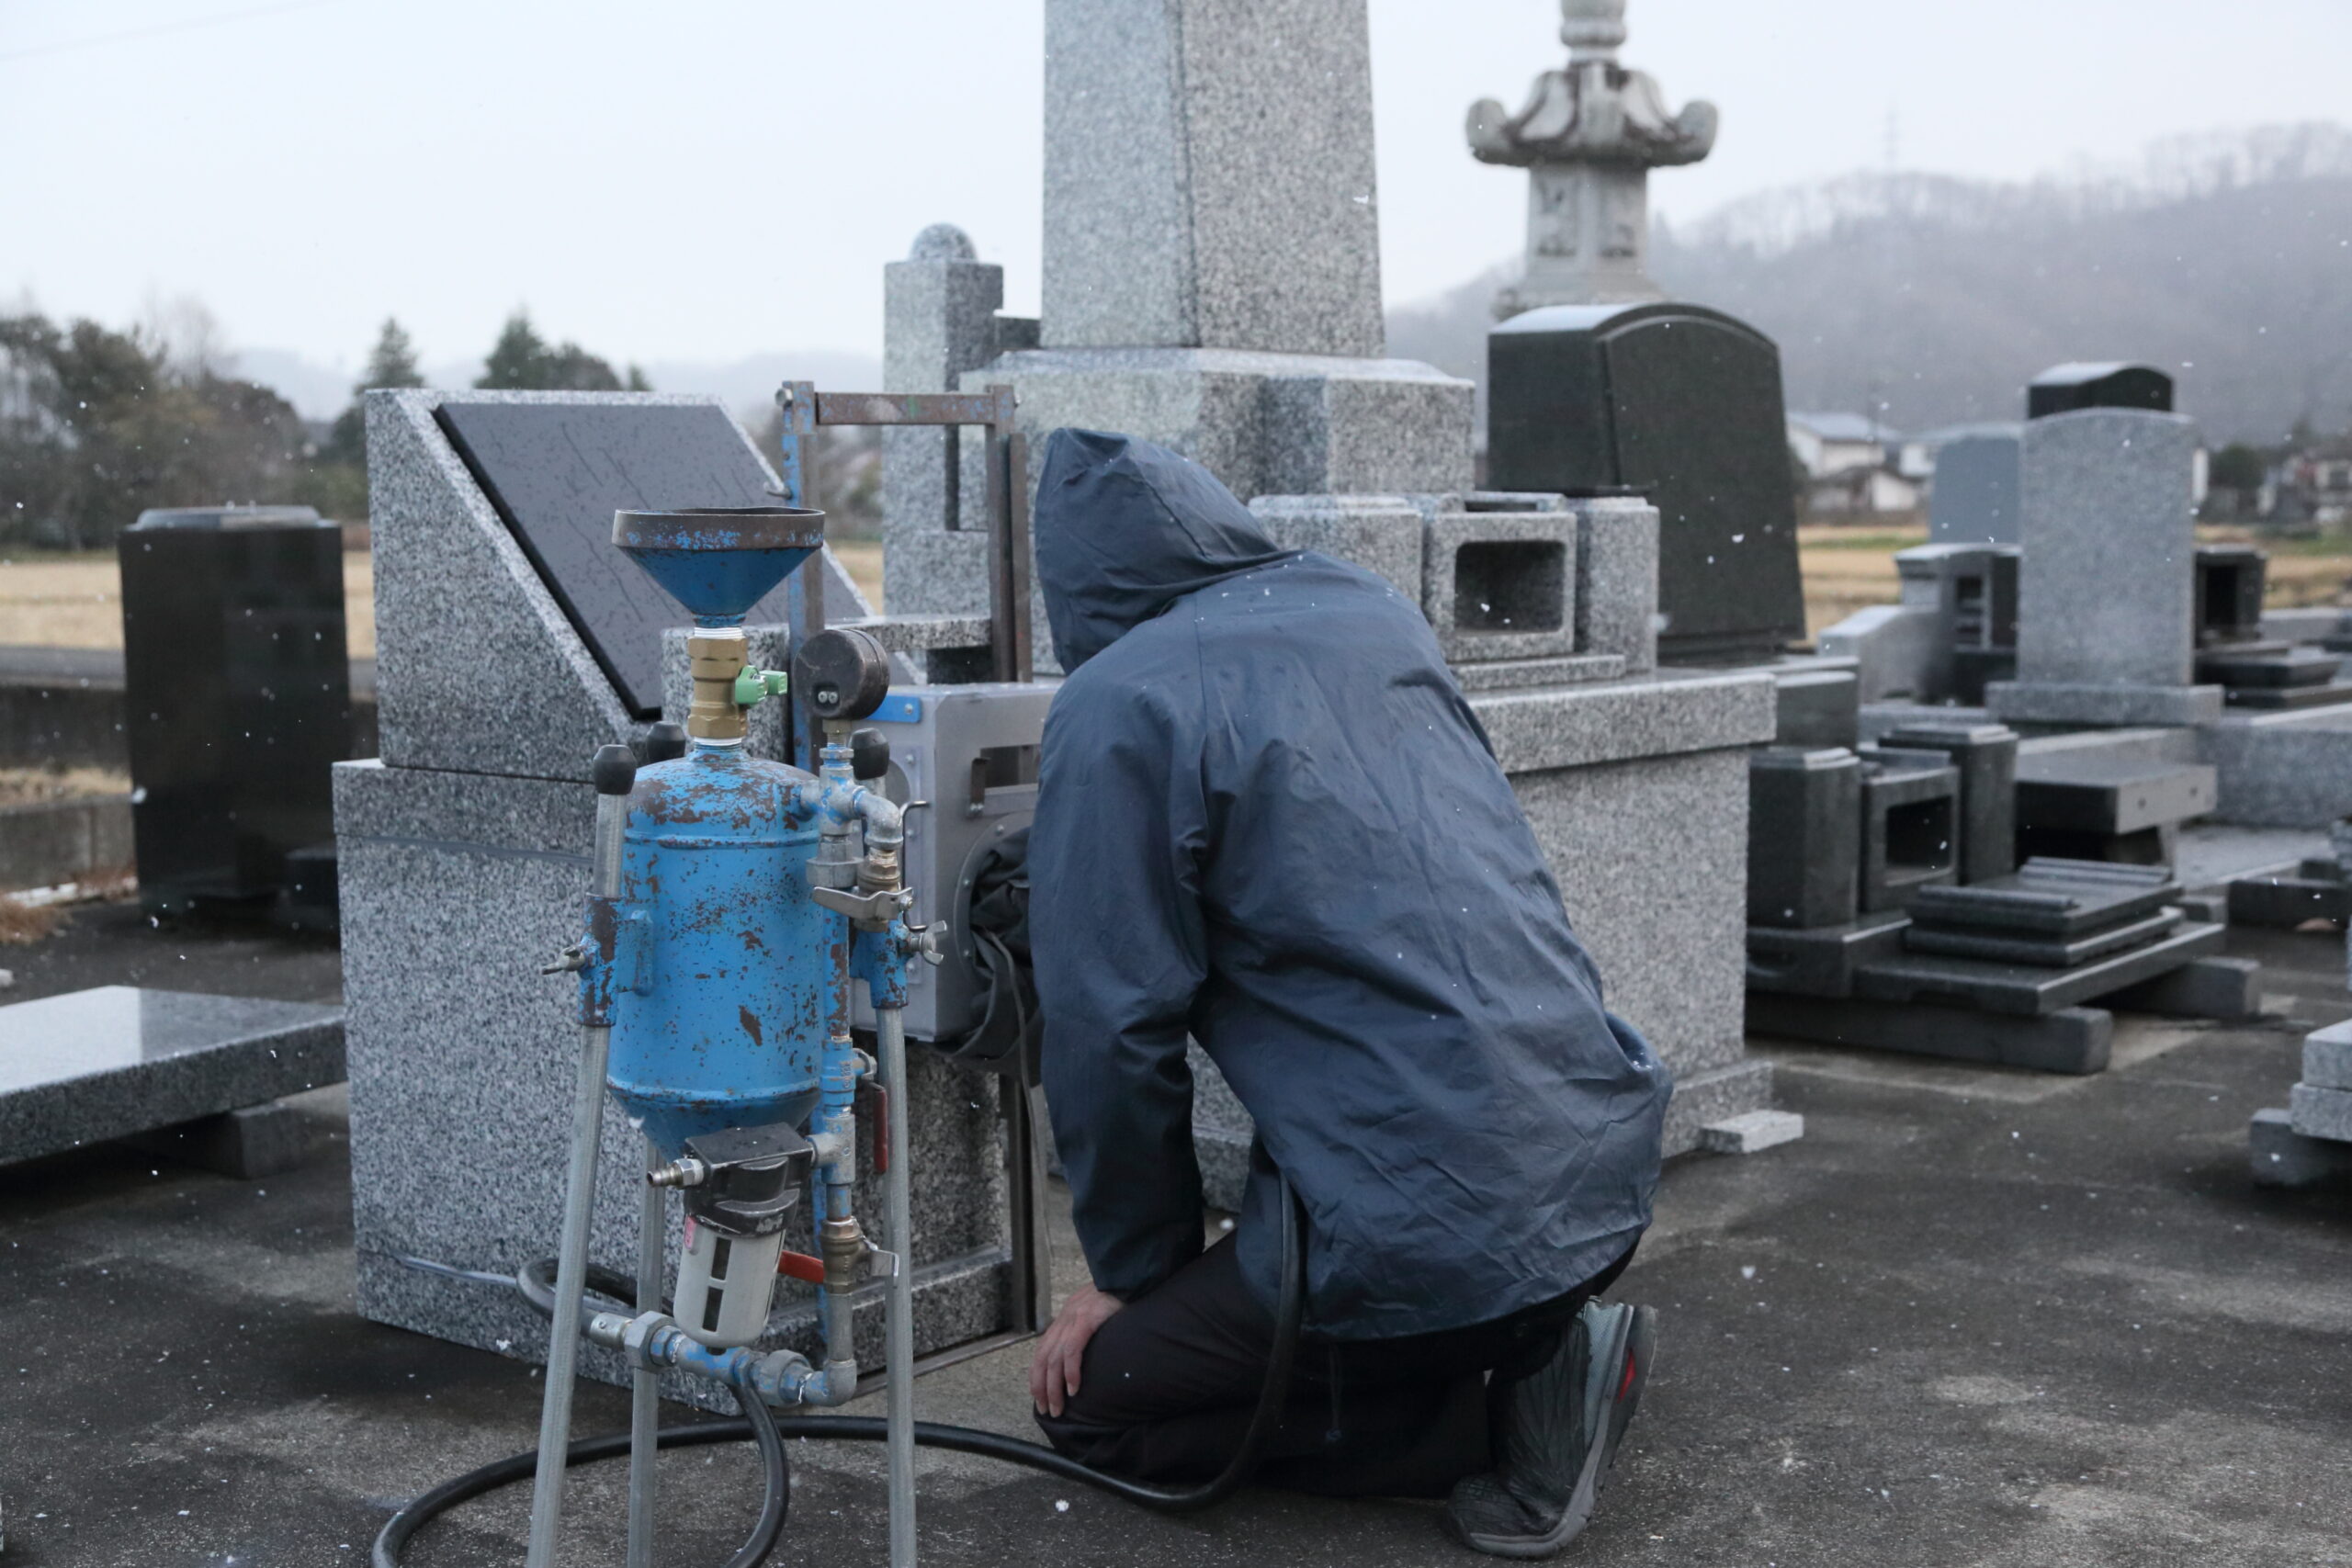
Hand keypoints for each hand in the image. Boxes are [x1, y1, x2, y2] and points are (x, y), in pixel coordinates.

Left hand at [1030, 1281, 1123, 1417]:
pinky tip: (1074, 1388)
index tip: (1039, 1398)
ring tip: (1058, 1407)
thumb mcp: (1097, 1313)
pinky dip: (1071, 1372)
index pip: (1042, 1351)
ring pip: (1054, 1358)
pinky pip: (1073, 1349)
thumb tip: (1084, 1357)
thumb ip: (1087, 1331)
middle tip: (1046, 1410)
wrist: (1130, 1274)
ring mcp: (1075, 1317)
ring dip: (1054, 1387)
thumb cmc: (1119, 1296)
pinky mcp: (1088, 1318)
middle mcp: (1065, 1318)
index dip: (1037, 1377)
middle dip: (1041, 1387)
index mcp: (1065, 1318)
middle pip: (1043, 1358)